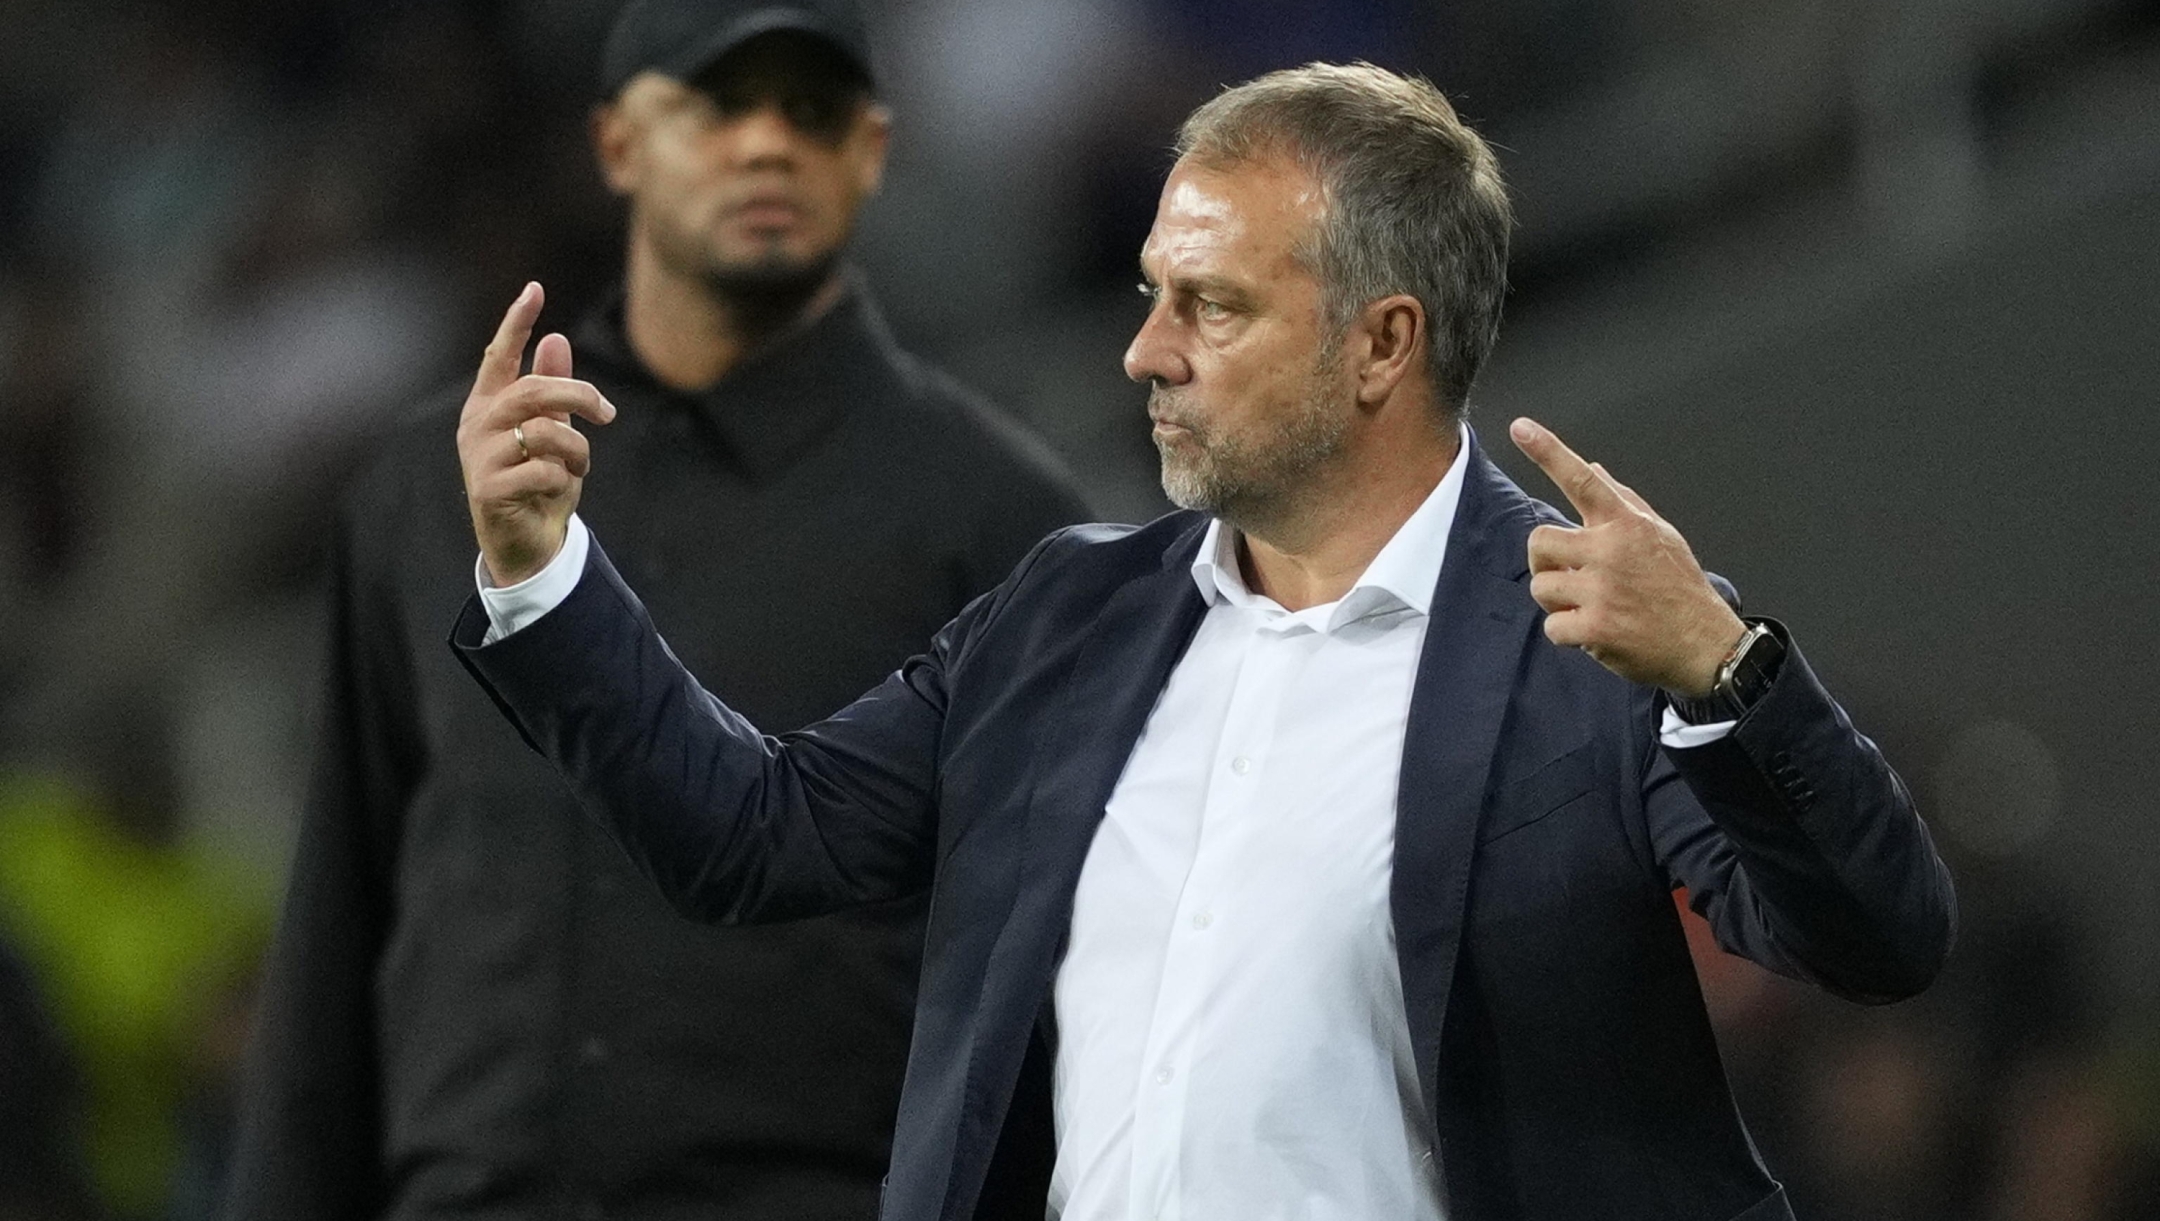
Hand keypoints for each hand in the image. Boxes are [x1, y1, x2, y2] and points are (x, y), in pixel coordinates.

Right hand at [457, 283, 616, 585]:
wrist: (527, 543)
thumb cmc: (539, 482)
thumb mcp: (554, 432)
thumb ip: (553, 390)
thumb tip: (557, 339)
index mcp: (489, 405)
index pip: (499, 355)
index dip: (517, 323)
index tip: (535, 289)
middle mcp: (477, 425)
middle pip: (533, 391)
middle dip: (578, 396)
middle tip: (607, 413)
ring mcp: (479, 457)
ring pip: (544, 432)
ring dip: (577, 450)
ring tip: (579, 467)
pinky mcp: (488, 489)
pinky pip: (543, 469)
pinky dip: (564, 480)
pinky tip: (558, 491)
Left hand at [1508, 417, 1744, 696]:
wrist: (1705, 644)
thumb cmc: (1678, 586)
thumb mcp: (1660, 535)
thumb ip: (1623, 501)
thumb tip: (1594, 467)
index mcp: (1627, 523)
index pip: (1582, 478)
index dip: (1548, 451)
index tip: (1521, 426)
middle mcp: (1613, 549)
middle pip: (1539, 540)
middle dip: (1546, 562)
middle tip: (1568, 575)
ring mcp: (1603, 589)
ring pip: (1541, 586)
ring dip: (1557, 600)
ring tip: (1590, 606)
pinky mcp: (1596, 627)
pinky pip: (1552, 625)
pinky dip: (1568, 633)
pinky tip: (1595, 632)